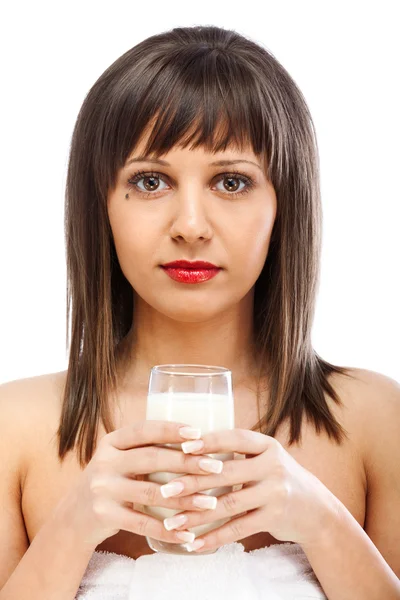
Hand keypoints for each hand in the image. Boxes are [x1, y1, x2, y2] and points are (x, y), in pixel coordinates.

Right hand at [53, 421, 237, 548]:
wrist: (72, 518)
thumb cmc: (110, 482)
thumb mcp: (119, 459)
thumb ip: (145, 450)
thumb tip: (195, 443)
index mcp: (111, 442)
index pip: (144, 430)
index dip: (171, 430)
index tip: (198, 433)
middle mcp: (105, 461)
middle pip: (152, 459)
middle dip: (187, 462)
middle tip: (216, 467)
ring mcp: (102, 489)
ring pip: (152, 493)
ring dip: (185, 499)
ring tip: (210, 502)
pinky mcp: (104, 515)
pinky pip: (143, 524)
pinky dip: (168, 531)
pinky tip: (188, 535)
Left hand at [166, 428, 341, 551]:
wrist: (315, 509)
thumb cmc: (276, 478)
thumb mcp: (265, 458)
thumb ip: (237, 453)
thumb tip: (189, 449)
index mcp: (267, 445)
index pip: (235, 438)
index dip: (210, 441)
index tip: (183, 447)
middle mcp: (273, 465)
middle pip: (226, 473)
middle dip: (193, 482)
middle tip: (165, 490)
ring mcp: (276, 492)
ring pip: (229, 504)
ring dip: (197, 515)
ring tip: (172, 521)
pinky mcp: (275, 517)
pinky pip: (239, 529)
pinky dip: (215, 537)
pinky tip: (195, 543)